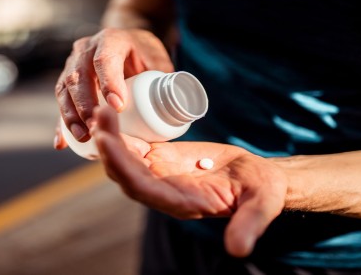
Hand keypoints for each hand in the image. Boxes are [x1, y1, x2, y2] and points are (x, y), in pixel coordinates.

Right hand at [54, 28, 172, 148]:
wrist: (126, 43)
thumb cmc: (143, 53)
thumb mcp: (157, 58)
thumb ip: (164, 78)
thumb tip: (175, 106)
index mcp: (110, 39)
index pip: (105, 60)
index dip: (109, 82)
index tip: (118, 107)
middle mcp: (86, 49)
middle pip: (78, 76)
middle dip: (85, 105)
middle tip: (96, 127)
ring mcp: (72, 64)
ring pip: (64, 89)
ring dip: (71, 115)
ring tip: (83, 137)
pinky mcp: (66, 81)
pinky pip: (61, 102)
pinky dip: (61, 124)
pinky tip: (61, 143)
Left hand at [92, 106, 287, 256]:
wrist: (255, 178)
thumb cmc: (260, 192)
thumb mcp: (260, 205)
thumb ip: (249, 224)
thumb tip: (239, 250)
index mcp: (180, 204)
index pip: (142, 189)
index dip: (123, 167)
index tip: (108, 142)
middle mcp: (163, 191)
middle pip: (125, 173)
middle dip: (109, 147)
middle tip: (100, 115)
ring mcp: (160, 175)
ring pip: (125, 159)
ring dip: (111, 137)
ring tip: (102, 109)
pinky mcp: (161, 160)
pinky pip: (135, 147)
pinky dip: (122, 133)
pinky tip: (112, 113)